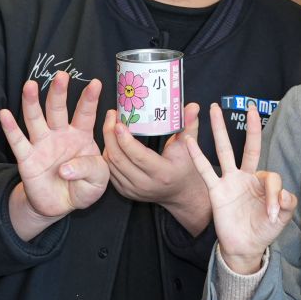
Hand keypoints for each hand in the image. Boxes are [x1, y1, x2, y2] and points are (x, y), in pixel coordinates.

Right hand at [0, 72, 108, 220]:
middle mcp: (60, 134)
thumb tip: (65, 169)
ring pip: (35, 119)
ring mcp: (42, 144)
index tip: (96, 83)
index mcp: (81, 136)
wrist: (61, 205)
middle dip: (59, 92)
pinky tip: (4, 114)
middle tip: (61, 75)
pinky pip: (17, 142)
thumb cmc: (83, 186)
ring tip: (30, 85)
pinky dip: (10, 128)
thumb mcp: (99, 179)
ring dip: (32, 102)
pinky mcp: (27, 158)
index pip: (85, 114)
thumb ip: (89, 169)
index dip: (90, 99)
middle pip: (58, 109)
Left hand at [105, 101, 209, 229]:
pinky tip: (111, 141)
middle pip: (119, 159)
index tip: (119, 123)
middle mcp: (146, 184)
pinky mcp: (126, 191)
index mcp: (163, 173)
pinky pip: (110, 172)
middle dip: (110, 136)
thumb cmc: (185, 168)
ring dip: (107, 143)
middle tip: (111, 117)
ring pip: (111, 165)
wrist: (181, 193)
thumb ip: (189, 125)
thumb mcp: (189, 147)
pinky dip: (108, 155)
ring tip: (110, 125)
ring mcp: (134, 190)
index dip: (125, 140)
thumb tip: (193, 106)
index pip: (138, 156)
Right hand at [183, 103, 295, 274]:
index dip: (274, 194)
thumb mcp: (283, 218)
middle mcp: (246, 177)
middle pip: (249, 147)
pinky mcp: (216, 191)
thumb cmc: (263, 230)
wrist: (245, 247)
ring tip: (213, 109)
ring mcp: (230, 181)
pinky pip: (205, 171)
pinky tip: (189, 141)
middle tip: (251, 106)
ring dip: (220, 130)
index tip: (273, 213)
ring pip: (224, 151)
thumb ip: (287, 204)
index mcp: (264, 182)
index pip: (271, 176)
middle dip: (250, 127)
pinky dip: (197, 156)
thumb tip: (282, 194)